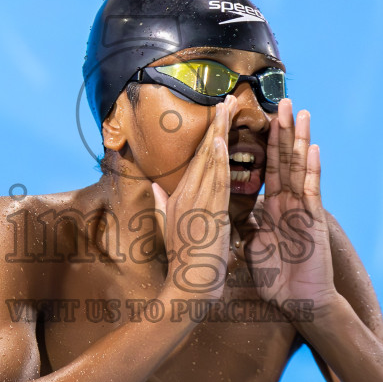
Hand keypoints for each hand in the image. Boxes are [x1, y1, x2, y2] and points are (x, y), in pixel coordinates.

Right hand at [150, 96, 234, 301]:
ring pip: (210, 160)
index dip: (209, 133)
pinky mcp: (208, 212)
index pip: (198, 158)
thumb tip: (153, 185)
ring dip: (219, 132)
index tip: (219, 112)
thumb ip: (163, 203)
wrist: (189, 284)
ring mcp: (197, 202)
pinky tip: (221, 141)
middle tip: (229, 97)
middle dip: (217, 123)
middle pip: (203, 151)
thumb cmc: (185, 259)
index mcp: (180, 195)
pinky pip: (214, 180)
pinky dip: (217, 160)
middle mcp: (187, 194)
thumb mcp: (171, 226)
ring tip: (229, 107)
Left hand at [243, 99, 336, 310]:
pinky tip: (313, 148)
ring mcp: (302, 209)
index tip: (260, 118)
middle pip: (285, 159)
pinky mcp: (313, 221)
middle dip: (284, 131)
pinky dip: (313, 169)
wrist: (299, 303)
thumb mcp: (253, 246)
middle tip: (283, 100)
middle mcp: (288, 203)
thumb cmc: (278, 277)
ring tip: (301, 112)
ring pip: (300, 168)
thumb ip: (246, 225)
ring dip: (300, 139)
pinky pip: (312, 191)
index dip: (265, 144)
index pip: (267, 168)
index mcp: (272, 207)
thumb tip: (232, 210)